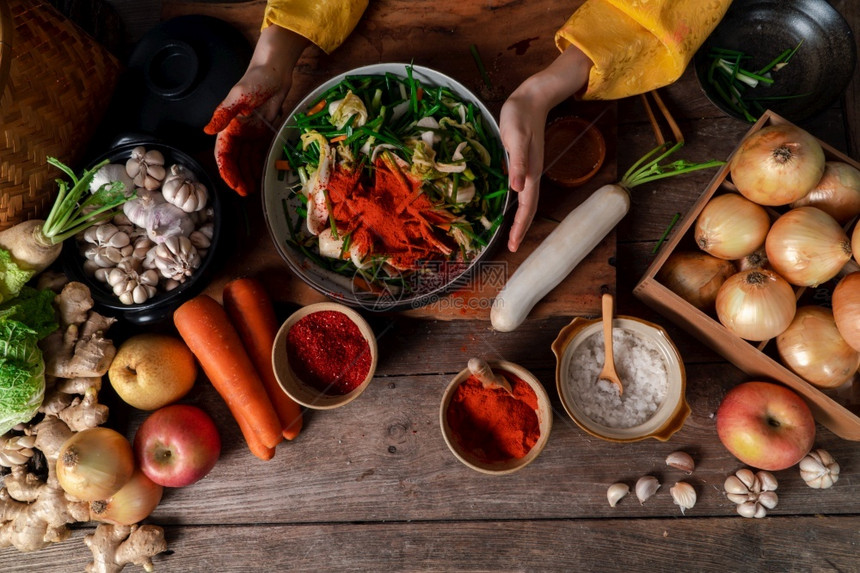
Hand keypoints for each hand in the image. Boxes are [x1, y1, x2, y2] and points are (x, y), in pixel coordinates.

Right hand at [204, 26, 308, 195]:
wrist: (275, 72)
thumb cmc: (255, 81)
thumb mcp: (239, 96)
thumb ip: (223, 113)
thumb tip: (207, 130)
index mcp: (228, 126)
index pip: (224, 154)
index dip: (228, 171)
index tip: (235, 185)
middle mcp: (236, 132)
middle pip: (234, 160)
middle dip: (238, 177)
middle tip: (246, 193)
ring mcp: (249, 133)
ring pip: (245, 159)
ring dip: (247, 174)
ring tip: (252, 190)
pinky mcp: (261, 132)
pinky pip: (256, 153)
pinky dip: (257, 165)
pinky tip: (259, 176)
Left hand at [498, 46, 592, 251]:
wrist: (533, 96)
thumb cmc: (521, 115)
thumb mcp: (515, 137)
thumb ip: (517, 163)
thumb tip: (517, 189)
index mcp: (530, 172)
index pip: (527, 207)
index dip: (520, 227)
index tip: (513, 246)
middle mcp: (531, 174)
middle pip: (529, 208)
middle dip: (521, 228)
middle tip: (513, 247)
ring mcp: (529, 168)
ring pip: (526, 200)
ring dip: (520, 218)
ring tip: (512, 232)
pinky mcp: (524, 161)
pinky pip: (522, 188)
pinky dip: (518, 202)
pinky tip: (511, 203)